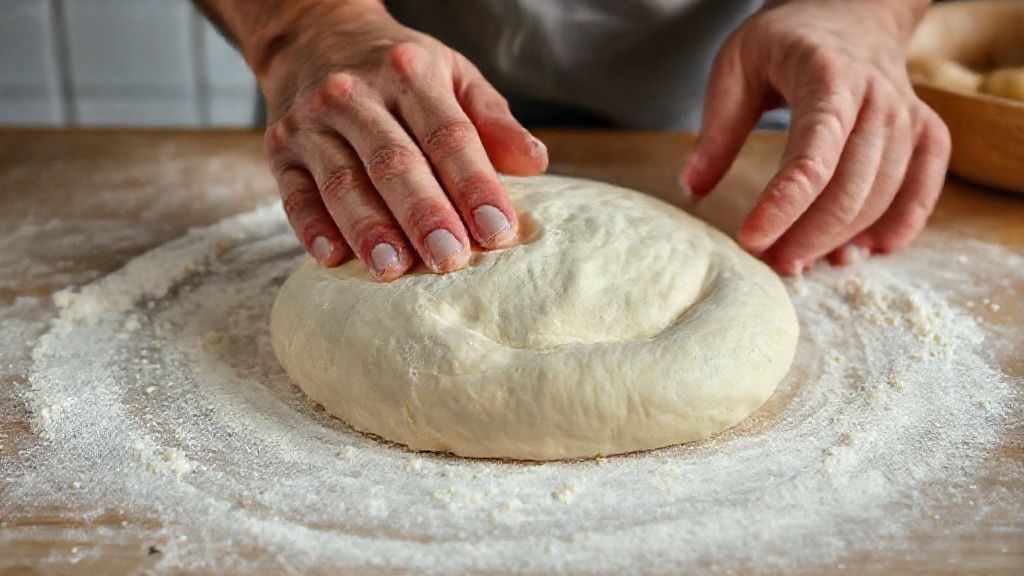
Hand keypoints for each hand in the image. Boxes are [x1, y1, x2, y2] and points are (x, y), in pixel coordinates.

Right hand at [255, 1, 547, 278]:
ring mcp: (311, 123)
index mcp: (409, 74)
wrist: (314, 37)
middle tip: (450, 260)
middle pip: (394, 162)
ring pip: (343, 182)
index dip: (474, 184)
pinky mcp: (279, 151)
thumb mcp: (452, 75)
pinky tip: (333, 258)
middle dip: (424, 214)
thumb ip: (491, 119)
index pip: (448, 135)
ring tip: (394, 269)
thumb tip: (535, 163)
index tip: (498, 229)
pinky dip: (312, 229)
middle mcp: (355, 95)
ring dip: (369, 229)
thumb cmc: (399, 71)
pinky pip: (294, 195)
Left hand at [684, 0, 950, 274]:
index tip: (751, 241)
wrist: (853, 8)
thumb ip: (717, 131)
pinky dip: (900, 224)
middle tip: (771, 264)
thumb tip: (690, 190)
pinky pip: (923, 186)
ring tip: (802, 263)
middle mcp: (877, 98)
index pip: (812, 158)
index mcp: (827, 78)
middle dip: (808, 236)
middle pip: (851, 187)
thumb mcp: (737, 67)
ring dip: (843, 239)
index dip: (783, 208)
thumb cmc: (786, 40)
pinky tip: (867, 250)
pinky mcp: (924, 130)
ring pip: (883, 195)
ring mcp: (906, 115)